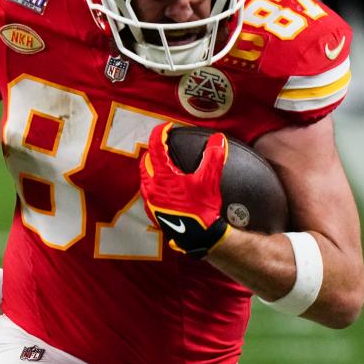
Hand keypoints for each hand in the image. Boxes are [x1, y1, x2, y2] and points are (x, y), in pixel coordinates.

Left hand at [139, 123, 229, 257]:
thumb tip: (218, 138)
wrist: (198, 236)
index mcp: (162, 176)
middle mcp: (151, 186)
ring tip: (162, 164)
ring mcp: (150, 200)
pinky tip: (164, 186)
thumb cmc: (203, 208)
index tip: (168, 127)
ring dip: (151, 168)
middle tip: (163, 146)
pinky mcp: (152, 211)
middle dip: (153, 150)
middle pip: (145, 161)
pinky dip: (153, 183)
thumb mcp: (209, 180)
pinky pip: (147, 192)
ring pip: (144, 177)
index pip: (156, 146)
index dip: (161, 133)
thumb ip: (214, 157)